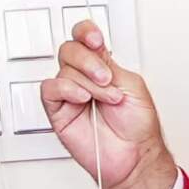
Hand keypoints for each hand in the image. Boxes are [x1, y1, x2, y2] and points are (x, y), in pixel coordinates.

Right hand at [42, 21, 177, 188]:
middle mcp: (83, 78)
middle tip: (106, 78)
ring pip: (64, 70)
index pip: (84, 39)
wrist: (134, 155)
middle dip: (89, 60)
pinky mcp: (58, 111)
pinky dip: (67, 89)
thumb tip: (92, 52)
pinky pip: (50, 90)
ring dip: (88, 82)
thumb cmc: (138, 126)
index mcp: (102, 67)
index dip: (86, 33)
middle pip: (70, 49)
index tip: (97, 40)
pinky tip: (83, 99)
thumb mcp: (131, 84)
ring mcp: (70, 94)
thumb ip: (109, 64)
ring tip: (105, 98)